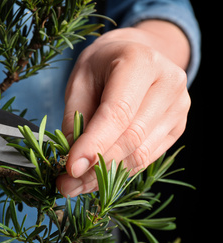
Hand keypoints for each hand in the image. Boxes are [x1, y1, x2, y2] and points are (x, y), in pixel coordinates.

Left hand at [57, 21, 190, 196]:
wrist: (135, 54)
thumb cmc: (102, 65)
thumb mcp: (79, 81)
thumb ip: (75, 118)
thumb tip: (73, 161)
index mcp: (140, 62)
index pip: (118, 113)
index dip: (94, 144)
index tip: (71, 168)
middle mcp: (168, 83)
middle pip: (131, 137)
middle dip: (96, 167)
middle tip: (66, 184)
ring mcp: (179, 107)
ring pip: (141, 153)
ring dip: (106, 176)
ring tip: (76, 186)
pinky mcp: (178, 126)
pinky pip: (147, 157)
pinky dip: (121, 171)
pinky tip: (98, 178)